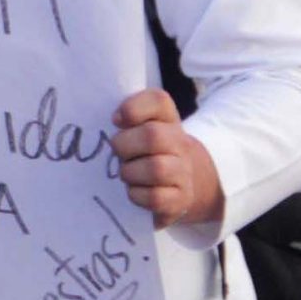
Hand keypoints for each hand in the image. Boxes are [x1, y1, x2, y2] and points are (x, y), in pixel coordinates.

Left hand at [111, 89, 223, 229]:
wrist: (184, 182)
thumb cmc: (148, 150)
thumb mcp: (138, 127)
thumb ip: (125, 117)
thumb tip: (116, 120)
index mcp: (167, 119)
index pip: (158, 100)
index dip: (133, 107)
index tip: (116, 120)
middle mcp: (180, 143)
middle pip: (153, 136)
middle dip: (124, 145)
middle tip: (117, 152)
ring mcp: (183, 172)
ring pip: (156, 168)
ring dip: (130, 172)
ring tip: (126, 173)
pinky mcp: (180, 199)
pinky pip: (155, 197)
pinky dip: (137, 194)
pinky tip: (134, 190)